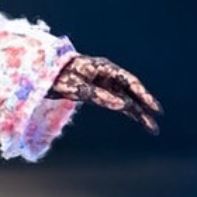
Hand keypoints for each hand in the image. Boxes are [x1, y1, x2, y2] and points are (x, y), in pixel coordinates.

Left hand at [47, 55, 161, 132]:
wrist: (41, 72)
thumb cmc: (56, 75)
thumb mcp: (74, 86)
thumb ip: (98, 95)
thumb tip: (122, 106)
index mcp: (103, 68)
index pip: (128, 81)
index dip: (143, 94)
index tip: (154, 108)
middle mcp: (107, 75)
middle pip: (130, 92)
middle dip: (144, 107)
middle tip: (156, 123)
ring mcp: (103, 84)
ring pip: (125, 99)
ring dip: (137, 113)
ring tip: (151, 128)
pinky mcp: (98, 92)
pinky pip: (116, 102)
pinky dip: (126, 111)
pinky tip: (137, 119)